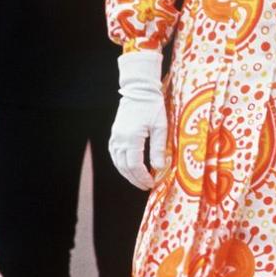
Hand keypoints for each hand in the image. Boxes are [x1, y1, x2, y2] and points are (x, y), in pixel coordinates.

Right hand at [109, 50, 166, 189]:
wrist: (139, 90)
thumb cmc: (152, 106)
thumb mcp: (161, 127)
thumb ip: (159, 148)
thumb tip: (159, 168)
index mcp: (131, 138)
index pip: (134, 165)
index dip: (142, 177)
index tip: (151, 184)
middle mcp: (120, 139)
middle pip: (124, 166)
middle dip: (135, 179)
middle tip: (146, 186)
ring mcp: (115, 136)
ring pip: (117, 162)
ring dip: (127, 174)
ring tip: (139, 180)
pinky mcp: (114, 134)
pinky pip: (114, 154)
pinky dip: (121, 164)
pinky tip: (129, 168)